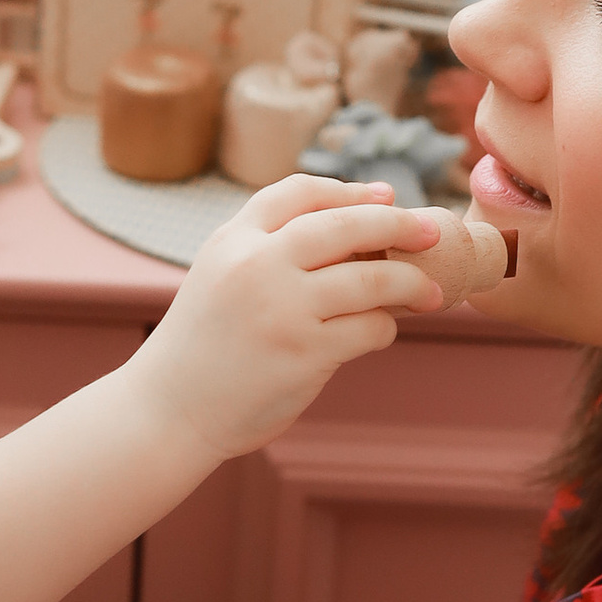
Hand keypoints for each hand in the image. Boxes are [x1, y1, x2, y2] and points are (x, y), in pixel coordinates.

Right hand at [133, 177, 440, 462]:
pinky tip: (380, 334)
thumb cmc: (205, 344)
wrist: (169, 409)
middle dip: (399, 225)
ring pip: (372, 280)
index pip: (300, 193)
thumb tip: (363, 218)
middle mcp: (256, 266)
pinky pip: (369, 329)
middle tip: (432, 233)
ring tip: (429, 295)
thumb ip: (271, 246)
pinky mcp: (304, 354)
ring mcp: (282, 309)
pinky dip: (385, 329)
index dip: (350, 191)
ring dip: (410, 285)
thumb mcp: (220, 275)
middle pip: (347, 225)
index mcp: (233, 240)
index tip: (387, 198)